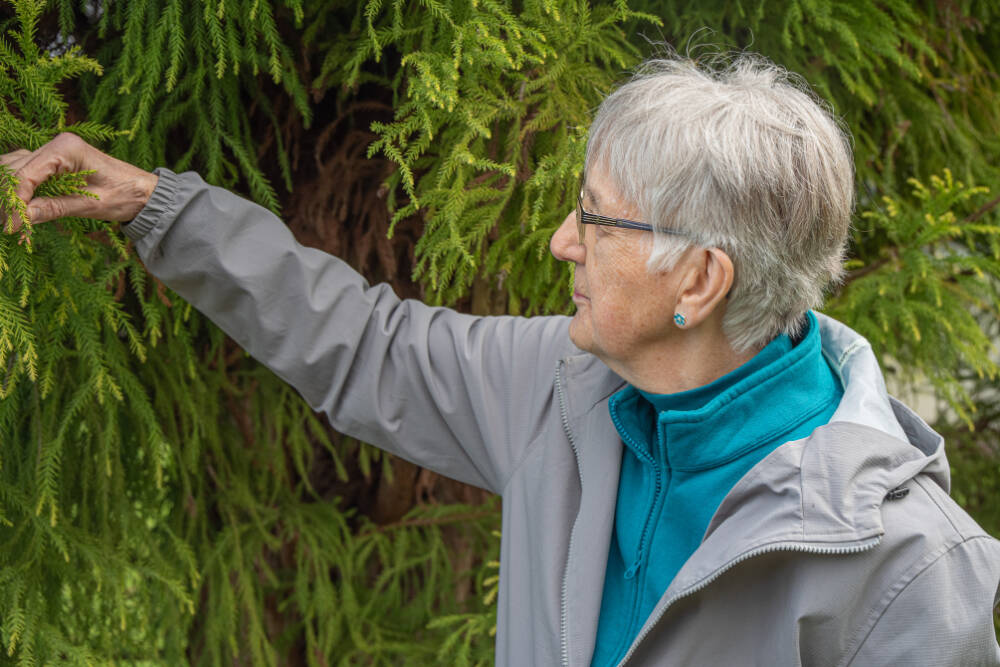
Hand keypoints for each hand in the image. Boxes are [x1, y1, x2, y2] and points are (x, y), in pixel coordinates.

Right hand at [0, 132, 158, 232]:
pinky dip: (18, 188)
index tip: (10, 226)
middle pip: (14, 169)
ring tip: (12, 219)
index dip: (14, 201)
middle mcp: (57, 144)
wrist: (145, 192)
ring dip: (9, 192)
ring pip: (13, 167)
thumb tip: (19, 218)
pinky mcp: (53, 162)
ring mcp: (53, 151)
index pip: (26, 174)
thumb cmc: (126, 195)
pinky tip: (20, 207)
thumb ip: (53, 208)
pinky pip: (25, 171)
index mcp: (67, 148)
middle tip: (10, 225)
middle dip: (8, 198)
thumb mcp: (90, 206)